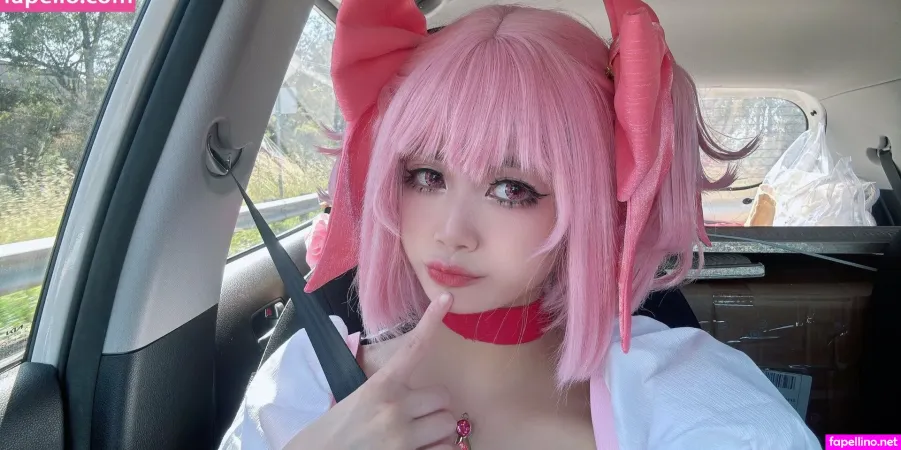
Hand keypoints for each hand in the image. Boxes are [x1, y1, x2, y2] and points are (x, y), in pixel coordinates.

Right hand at [289, 293, 457, 449]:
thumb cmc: (334, 433)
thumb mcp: (357, 400)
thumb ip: (387, 391)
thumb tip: (419, 395)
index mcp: (379, 387)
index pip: (413, 349)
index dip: (432, 321)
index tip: (447, 298)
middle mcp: (394, 408)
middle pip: (443, 396)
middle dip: (433, 407)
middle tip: (414, 417)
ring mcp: (403, 437)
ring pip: (448, 424)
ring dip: (436, 431)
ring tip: (413, 437)